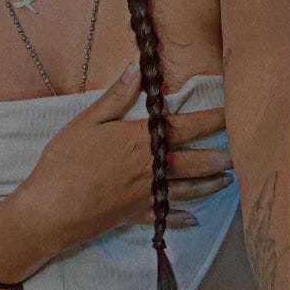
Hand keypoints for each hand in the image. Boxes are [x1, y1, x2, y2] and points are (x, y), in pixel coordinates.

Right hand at [14, 59, 233, 250]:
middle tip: (238, 154)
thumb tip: (137, 70)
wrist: (52, 209)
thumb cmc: (65, 161)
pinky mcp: (135, 216)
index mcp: (140, 141)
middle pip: (194, 162)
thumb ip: (116, 97)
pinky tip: (193, 219)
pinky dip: (182, 218)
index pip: (184, 126)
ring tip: (225, 181)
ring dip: (208, 185)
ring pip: (187, 190)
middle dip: (218, 157)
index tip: (229, 113)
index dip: (210, 119)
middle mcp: (151, 169)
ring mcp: (145, 195)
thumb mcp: (87, 122)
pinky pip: (165, 216)